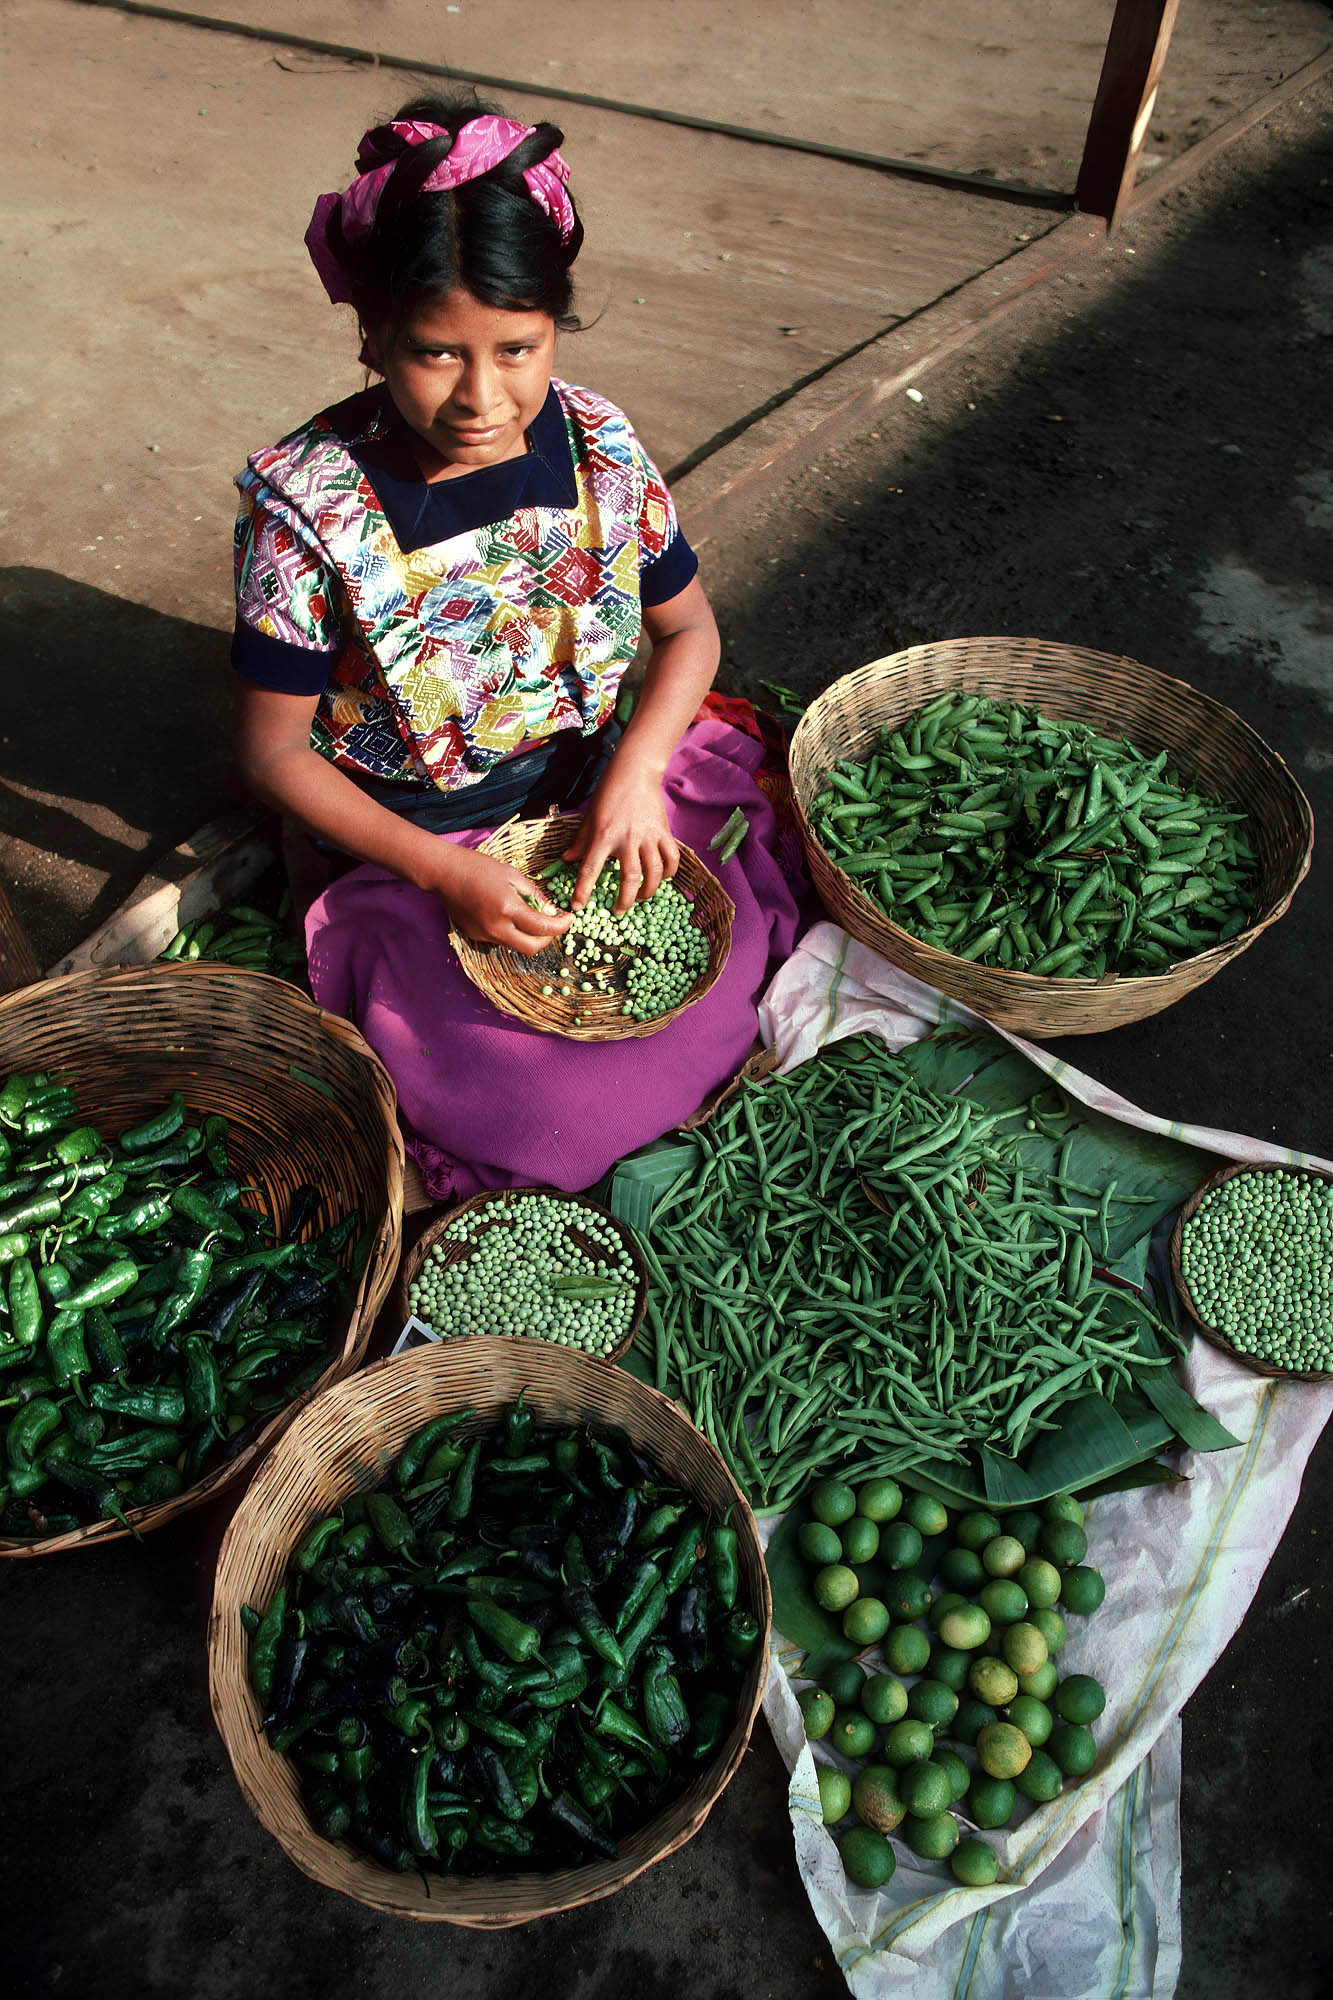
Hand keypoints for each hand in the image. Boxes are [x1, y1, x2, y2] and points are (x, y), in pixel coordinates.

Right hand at [432, 846, 571, 954]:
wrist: (444, 873)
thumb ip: (534, 895)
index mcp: (508, 909)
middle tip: (552, 924)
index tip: (569, 919)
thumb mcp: (512, 875)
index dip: (562, 926)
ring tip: (530, 916)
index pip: (543, 927)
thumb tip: (551, 911)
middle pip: (532, 948)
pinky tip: (507, 916)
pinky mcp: (475, 936)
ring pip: (516, 946)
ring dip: (529, 936)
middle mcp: (496, 928)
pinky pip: (501, 941)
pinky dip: (512, 932)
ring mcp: (484, 935)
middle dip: (548, 939)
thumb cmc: (478, 867)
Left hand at [564, 758, 679, 913]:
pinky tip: (662, 877)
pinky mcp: (664, 832)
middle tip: (619, 910)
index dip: (583, 891)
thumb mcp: (589, 817)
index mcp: (604, 836)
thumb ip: (581, 841)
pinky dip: (669, 872)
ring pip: (654, 873)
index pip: (590, 870)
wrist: (635, 772)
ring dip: (648, 891)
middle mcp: (627, 839)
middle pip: (630, 879)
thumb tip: (567, 859)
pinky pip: (672, 859)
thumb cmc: (608, 794)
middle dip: (624, 901)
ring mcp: (648, 836)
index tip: (578, 907)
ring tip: (641, 896)